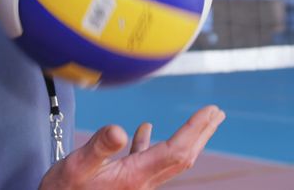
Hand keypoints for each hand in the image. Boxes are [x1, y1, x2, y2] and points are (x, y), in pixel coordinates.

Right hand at [39, 105, 224, 189]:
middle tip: (217, 113)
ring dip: (186, 138)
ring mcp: (135, 183)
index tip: (210, 110)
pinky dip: (152, 142)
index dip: (195, 129)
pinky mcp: (124, 182)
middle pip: (181, 156)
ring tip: (199, 122)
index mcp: (135, 176)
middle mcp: (142, 182)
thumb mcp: (76, 167)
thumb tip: (120, 130)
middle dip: (201, 133)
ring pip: (169, 158)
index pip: (176, 150)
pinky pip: (147, 159)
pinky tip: (146, 129)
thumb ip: (99, 148)